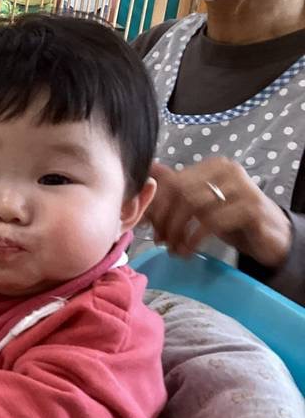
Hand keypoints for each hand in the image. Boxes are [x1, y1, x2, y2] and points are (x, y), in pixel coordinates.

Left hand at [147, 159, 291, 267]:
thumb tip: (148, 169)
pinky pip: (211, 222)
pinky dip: (193, 238)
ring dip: (177, 231)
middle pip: (181, 192)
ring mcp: (242, 187)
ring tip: (173, 249)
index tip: (148, 226)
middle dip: (165, 219)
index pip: (173, 181)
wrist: (269, 237)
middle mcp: (228, 170)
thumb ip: (176, 189)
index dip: (156, 205)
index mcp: (213, 166)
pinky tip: (188, 250)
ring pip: (193, 206)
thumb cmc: (230, 219)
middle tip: (160, 241)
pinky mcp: (251, 208)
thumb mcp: (201, 205)